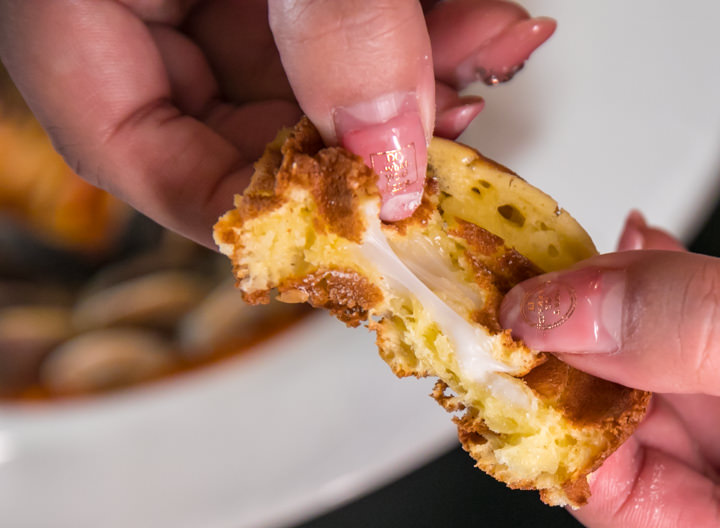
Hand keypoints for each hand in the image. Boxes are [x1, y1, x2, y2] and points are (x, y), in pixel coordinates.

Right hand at [0, 0, 552, 242]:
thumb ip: (327, 17)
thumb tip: (389, 148)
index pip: (133, 150)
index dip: (251, 207)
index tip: (359, 226)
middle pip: (243, 117)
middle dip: (372, 136)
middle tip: (459, 145)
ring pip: (310, 66)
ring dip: (418, 74)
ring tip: (498, 49)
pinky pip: (339, 14)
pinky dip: (417, 22)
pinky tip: (483, 20)